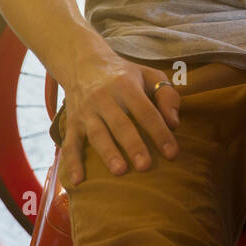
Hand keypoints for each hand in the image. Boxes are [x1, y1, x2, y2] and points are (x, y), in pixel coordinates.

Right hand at [57, 53, 180, 184]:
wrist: (82, 63)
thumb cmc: (124, 75)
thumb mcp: (148, 75)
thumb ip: (166, 95)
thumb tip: (175, 123)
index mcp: (126, 86)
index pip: (146, 112)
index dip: (160, 133)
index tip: (172, 153)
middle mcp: (103, 98)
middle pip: (120, 124)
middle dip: (133, 145)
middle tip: (145, 166)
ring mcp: (86, 111)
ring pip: (97, 134)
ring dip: (107, 153)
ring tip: (119, 171)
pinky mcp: (71, 123)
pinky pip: (70, 144)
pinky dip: (72, 162)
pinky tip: (77, 181)